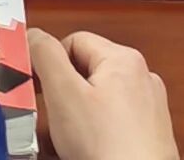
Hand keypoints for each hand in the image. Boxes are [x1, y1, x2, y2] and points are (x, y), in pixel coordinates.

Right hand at [34, 27, 178, 159]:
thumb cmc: (109, 148)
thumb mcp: (64, 94)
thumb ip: (45, 56)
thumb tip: (34, 34)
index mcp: (124, 59)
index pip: (73, 42)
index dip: (50, 64)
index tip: (37, 88)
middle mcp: (142, 78)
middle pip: (86, 71)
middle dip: (65, 94)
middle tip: (55, 118)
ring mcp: (149, 108)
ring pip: (99, 100)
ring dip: (80, 115)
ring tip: (73, 140)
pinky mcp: (150, 134)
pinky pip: (114, 122)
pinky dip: (98, 133)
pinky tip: (91, 150)